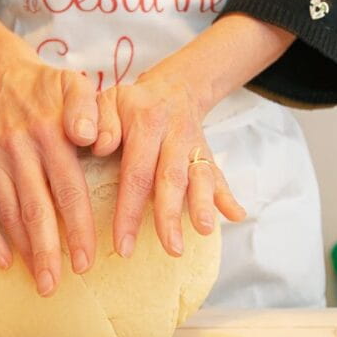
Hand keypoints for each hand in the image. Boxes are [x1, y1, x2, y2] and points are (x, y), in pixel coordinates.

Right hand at [0, 43, 100, 296]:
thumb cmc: (48, 89)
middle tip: (57, 285)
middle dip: (48, 251)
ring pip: (7, 211)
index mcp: (48, 131)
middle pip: (35, 208)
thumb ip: (89, 109)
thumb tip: (93, 140)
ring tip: (40, 281)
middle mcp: (17, 145)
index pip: (68, 188)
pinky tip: (4, 260)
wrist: (0, 73)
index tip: (88, 260)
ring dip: (23, 250)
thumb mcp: (76, 85)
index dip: (78, 227)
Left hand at [92, 71, 246, 257]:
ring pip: (199, 176)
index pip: (136, 171)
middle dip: (171, 215)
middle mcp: (173, 134)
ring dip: (203, 205)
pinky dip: (228, 196)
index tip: (123, 245)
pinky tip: (236, 215)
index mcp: (145, 123)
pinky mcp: (207, 154)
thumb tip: (99, 146)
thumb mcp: (109, 101)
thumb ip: (100, 121)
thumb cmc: (130, 104)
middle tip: (171, 249)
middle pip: (172, 178)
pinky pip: (219, 174)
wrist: (171, 88)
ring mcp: (194, 145)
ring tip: (202, 231)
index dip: (129, 210)